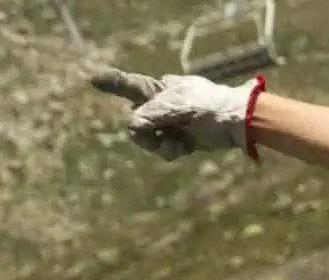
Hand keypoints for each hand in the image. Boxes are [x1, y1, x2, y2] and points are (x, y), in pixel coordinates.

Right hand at [92, 68, 259, 160]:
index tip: (93, 79)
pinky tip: (185, 147)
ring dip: (161, 146)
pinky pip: (163, 150)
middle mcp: (160, 104)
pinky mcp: (178, 139)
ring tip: (180, 142)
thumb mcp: (176, 107)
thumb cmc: (207, 107)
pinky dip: (172, 151)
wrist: (235, 122)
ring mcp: (169, 122)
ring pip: (149, 140)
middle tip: (165, 135)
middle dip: (147, 135)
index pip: (129, 85)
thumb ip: (150, 115)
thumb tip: (131, 127)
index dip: (112, 83)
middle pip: (137, 123)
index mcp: (158, 89)